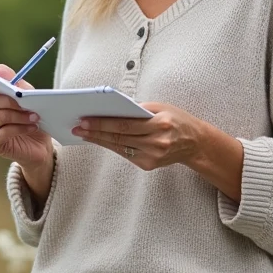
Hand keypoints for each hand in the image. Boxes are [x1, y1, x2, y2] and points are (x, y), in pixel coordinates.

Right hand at [0, 64, 52, 171]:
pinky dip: (20, 128)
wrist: (39, 143)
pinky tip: (32, 127)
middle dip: (9, 101)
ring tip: (35, 116)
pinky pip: (4, 132)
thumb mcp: (27, 96)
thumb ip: (14, 83)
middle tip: (27, 104)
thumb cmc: (30, 115)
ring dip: (20, 116)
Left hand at [71, 101, 201, 170]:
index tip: (85, 120)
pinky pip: (125, 154)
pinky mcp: (149, 165)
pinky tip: (99, 140)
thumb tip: (110, 109)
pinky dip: (111, 146)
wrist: (195, 143)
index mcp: (160, 125)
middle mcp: (156, 143)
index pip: (125, 124)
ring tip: (83, 133)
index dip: (102, 123)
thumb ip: (138, 109)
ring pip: (119, 147)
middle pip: (119, 137)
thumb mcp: (161, 107)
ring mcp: (153, 156)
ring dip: (99, 140)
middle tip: (77, 127)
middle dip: (95, 132)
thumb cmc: (176, 119)